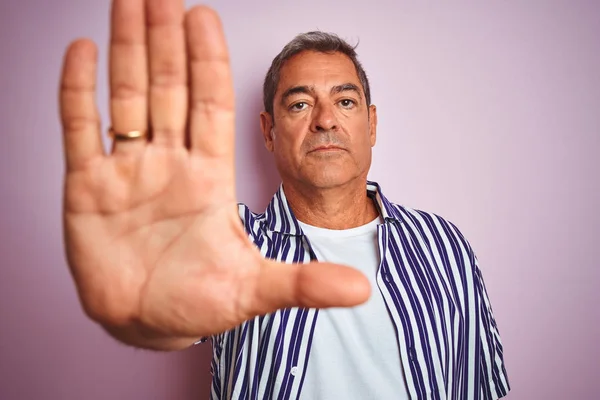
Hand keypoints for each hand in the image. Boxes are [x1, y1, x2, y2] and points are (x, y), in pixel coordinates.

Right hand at [59, 0, 369, 348]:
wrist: (147, 323)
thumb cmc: (199, 303)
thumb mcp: (254, 290)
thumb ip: (304, 283)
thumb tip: (362, 288)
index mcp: (209, 178)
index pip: (211, 106)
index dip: (208, 61)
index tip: (204, 16)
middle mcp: (169, 164)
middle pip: (169, 88)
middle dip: (166, 39)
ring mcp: (127, 172)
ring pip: (126, 97)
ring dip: (126, 49)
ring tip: (128, 2)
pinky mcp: (86, 188)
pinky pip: (81, 129)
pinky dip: (77, 91)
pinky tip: (83, 51)